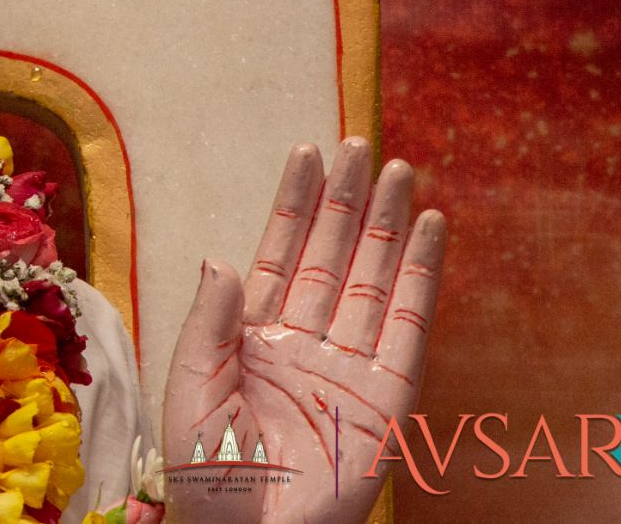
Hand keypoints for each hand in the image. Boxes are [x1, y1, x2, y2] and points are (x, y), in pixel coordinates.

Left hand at [159, 139, 446, 523]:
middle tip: (363, 147)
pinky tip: (431, 231)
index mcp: (251, 336)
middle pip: (332, 256)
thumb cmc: (206, 474)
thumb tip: (220, 259)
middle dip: (347, 202)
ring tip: (401, 172)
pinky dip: (422, 277)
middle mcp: (303, 342)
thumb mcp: (189, 390)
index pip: (279, 253)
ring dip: (387, 226)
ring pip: (373, 280)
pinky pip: (409, 326)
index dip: (296, 204)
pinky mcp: (387, 398)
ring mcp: (347, 367)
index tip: (309, 152)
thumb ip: (208, 323)